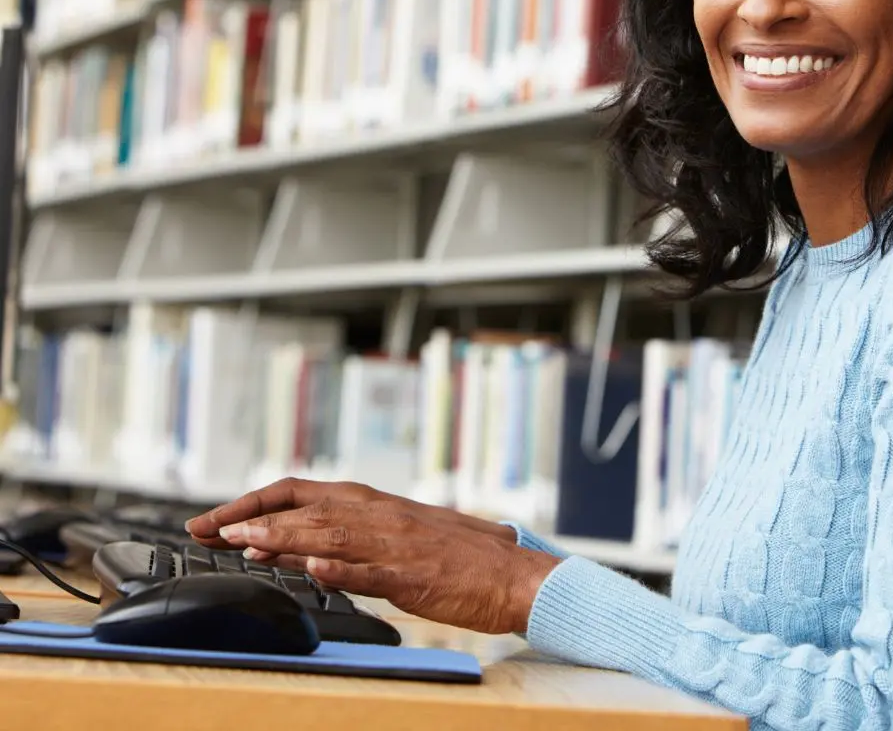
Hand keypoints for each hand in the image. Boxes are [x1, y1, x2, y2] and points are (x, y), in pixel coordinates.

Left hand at [185, 478, 559, 634]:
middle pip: (305, 510)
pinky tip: (314, 569)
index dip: (255, 503)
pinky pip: (371, 572)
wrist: (510, 573)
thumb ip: (351, 540)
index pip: (302, 492)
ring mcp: (394, 545)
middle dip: (251, 519)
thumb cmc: (456, 558)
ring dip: (283, 536)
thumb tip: (298, 550)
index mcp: (374, 504)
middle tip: (206, 532)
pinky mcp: (412, 576)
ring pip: (330, 534)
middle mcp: (379, 515)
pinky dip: (341, 569)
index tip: (216, 521)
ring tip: (243, 541)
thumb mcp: (398, 539)